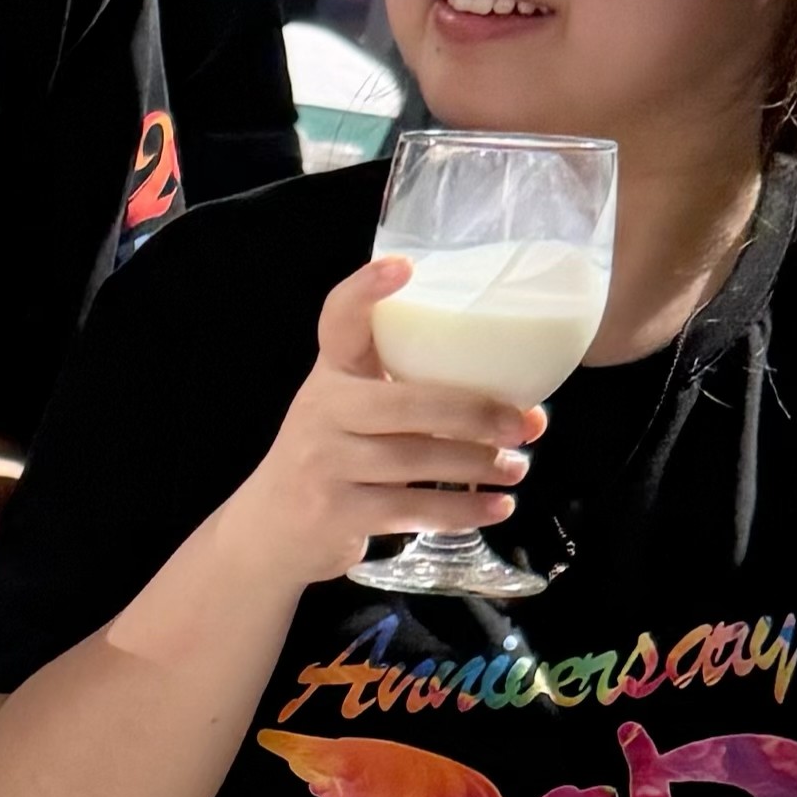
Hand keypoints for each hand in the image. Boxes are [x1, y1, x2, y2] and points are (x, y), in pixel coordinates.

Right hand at [220, 258, 542, 584]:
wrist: (271, 529)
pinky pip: (410, 508)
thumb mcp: (353, 416)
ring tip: (516, 467)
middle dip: (473, 413)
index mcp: (331, 375)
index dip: (366, 291)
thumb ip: (419, 404)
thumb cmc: (331, 459)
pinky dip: (461, 509)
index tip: (404, 267)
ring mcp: (323, 462)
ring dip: (476, 464)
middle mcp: (321, 410)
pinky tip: (496, 507)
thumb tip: (524, 413)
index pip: (339, 321)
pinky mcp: (334, 511)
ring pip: (414, 458)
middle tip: (523, 423)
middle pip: (404, 402)